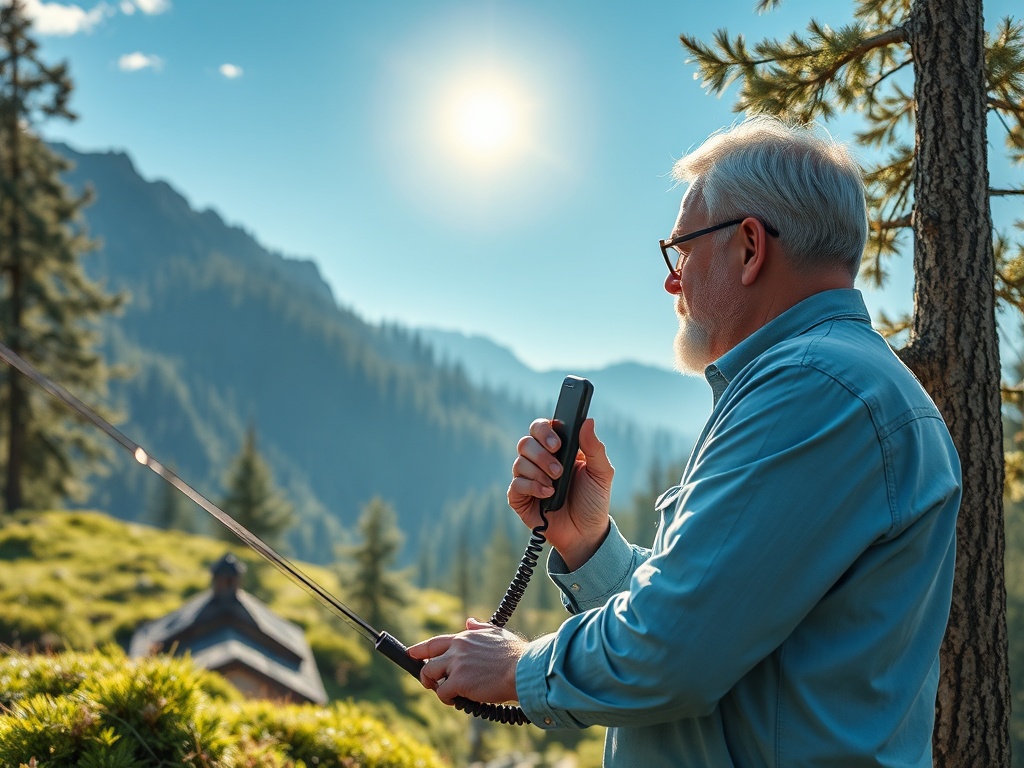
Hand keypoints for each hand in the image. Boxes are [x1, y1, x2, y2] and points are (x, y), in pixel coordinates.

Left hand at [407, 618, 526, 704]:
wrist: (523, 668)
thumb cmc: (514, 653)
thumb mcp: (496, 633)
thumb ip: (479, 628)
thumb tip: (469, 621)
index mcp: (464, 637)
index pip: (435, 642)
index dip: (420, 649)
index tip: (411, 653)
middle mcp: (457, 648)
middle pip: (427, 660)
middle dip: (424, 672)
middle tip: (429, 681)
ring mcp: (457, 664)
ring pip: (430, 675)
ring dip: (434, 686)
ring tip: (446, 693)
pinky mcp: (459, 681)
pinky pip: (442, 692)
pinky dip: (446, 698)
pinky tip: (456, 700)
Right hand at [507, 417, 612, 569]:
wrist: (586, 533)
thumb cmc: (593, 500)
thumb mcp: (601, 473)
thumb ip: (595, 447)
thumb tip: (589, 421)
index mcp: (557, 449)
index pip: (541, 428)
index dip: (544, 431)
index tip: (557, 444)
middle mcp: (539, 460)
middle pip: (525, 442)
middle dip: (541, 455)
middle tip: (559, 470)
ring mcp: (528, 478)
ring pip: (519, 462)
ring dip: (539, 472)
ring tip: (556, 485)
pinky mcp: (520, 497)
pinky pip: (516, 484)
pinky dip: (532, 487)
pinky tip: (548, 495)